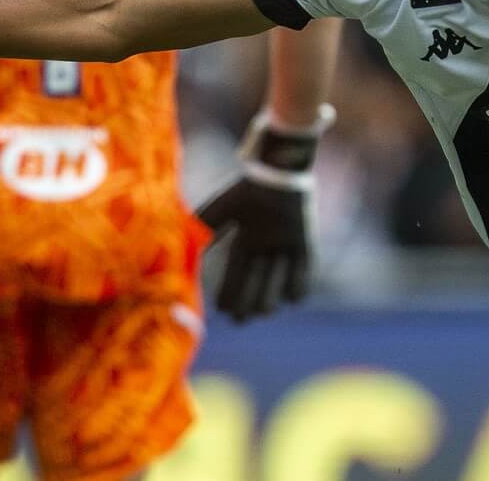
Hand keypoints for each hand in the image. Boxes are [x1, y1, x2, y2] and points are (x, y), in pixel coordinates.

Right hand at [197, 176, 310, 322]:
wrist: (277, 168)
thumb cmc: (248, 188)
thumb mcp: (220, 210)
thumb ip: (202, 230)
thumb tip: (183, 254)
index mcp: (246, 236)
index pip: (236, 270)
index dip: (229, 291)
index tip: (221, 311)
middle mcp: (266, 242)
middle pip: (256, 279)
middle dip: (247, 301)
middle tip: (239, 320)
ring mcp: (286, 241)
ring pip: (279, 277)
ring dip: (270, 294)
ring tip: (263, 311)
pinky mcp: (305, 237)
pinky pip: (305, 266)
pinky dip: (300, 282)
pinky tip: (293, 298)